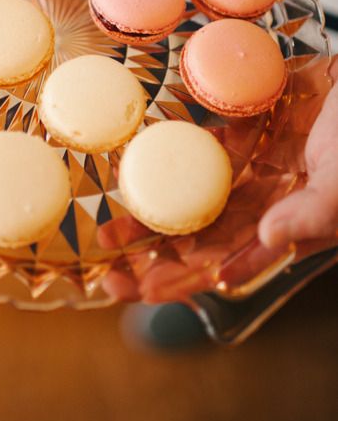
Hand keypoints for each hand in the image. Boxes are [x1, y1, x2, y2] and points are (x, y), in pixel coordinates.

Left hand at [101, 57, 337, 303]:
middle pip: (200, 236)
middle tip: (108, 259)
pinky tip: (143, 158)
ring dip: (154, 209)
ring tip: (114, 219)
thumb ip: (312, 215)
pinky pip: (208, 146)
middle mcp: (266, 202)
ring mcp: (257, 167)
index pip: (226, 264)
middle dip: (154, 252)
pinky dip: (177, 153)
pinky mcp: (253, 130)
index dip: (182, 280)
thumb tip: (269, 238)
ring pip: (195, 196)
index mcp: (287, 226)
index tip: (139, 290)